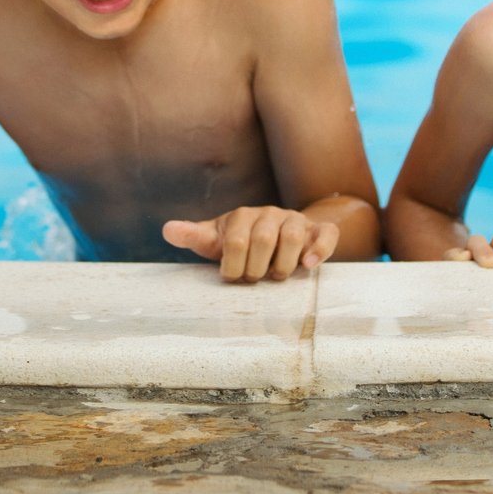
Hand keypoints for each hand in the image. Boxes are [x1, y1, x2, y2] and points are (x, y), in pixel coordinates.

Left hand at [162, 206, 339, 282]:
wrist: (278, 234)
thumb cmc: (240, 244)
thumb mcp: (216, 241)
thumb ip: (194, 236)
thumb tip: (167, 230)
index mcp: (242, 216)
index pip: (235, 241)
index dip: (233, 266)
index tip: (232, 277)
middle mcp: (270, 214)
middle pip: (264, 239)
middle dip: (257, 268)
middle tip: (254, 279)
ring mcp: (295, 220)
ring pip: (294, 237)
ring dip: (284, 264)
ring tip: (276, 276)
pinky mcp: (319, 230)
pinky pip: (325, 235)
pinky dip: (319, 250)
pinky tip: (308, 266)